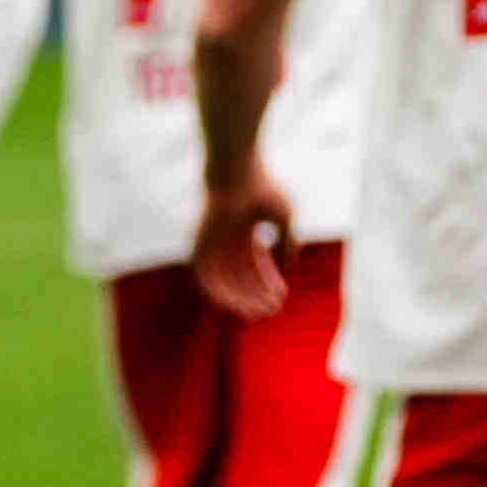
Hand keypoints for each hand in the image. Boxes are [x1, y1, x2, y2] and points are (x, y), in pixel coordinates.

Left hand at [187, 167, 290, 317]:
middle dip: (257, 294)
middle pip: (240, 276)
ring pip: (225, 280)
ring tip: (260, 311)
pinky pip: (207, 278)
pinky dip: (222, 293)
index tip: (282, 295)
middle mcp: (225, 240)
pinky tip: (240, 304)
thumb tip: (287, 268)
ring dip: (242, 298)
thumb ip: (288, 243)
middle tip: (272, 309)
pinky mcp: (198, 247)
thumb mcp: (283, 218)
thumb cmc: (261, 188)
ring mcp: (211, 244)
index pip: (255, 264)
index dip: (268, 281)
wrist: (235, 174)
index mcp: (242, 231)